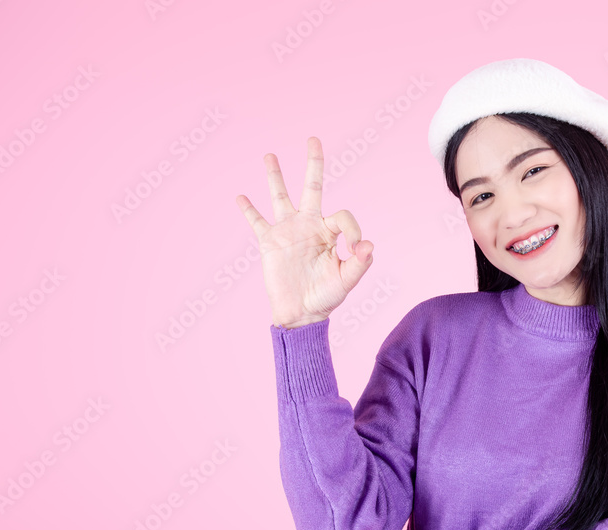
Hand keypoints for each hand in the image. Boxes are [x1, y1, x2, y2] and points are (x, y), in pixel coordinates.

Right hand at [235, 136, 374, 328]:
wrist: (301, 313)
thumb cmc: (326, 297)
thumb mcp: (347, 280)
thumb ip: (360, 263)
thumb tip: (368, 244)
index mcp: (330, 232)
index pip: (343, 216)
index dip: (353, 229)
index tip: (355, 248)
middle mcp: (309, 225)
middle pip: (312, 187)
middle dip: (314, 163)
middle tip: (313, 139)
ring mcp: (288, 230)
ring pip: (281, 196)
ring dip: (275, 176)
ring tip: (269, 155)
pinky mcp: (269, 242)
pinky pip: (257, 221)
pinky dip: (248, 209)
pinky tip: (240, 197)